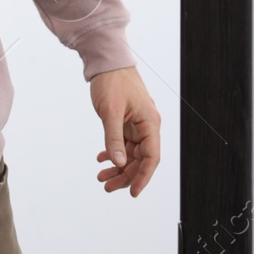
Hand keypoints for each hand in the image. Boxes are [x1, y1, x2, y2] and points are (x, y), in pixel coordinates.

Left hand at [89, 65, 159, 197]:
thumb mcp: (111, 112)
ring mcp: (137, 124)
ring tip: (101, 176)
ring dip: (117, 166)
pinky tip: (101, 158)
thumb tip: (119, 162)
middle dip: (125, 175)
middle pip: (140, 159)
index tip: (132, 192)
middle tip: (106, 186)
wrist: (106, 61)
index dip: (143, 177)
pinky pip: (123, 144)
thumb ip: (114, 139)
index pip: (151, 158)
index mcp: (149, 123)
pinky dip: (113, 152)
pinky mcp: (127, 122)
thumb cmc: (112, 81)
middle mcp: (147, 126)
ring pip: (131, 154)